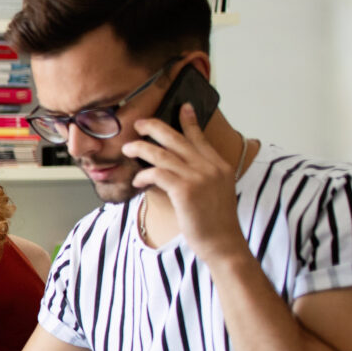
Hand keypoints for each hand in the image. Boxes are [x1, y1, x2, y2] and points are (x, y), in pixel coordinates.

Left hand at [120, 104, 248, 262]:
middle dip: (155, 127)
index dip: (189, 121)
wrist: (223, 243)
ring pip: (162, 154)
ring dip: (141, 149)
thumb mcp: (215, 192)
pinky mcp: (185, 190)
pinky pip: (157, 173)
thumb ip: (201, 175)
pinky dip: (143, 175)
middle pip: (178, 139)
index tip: (182, 107)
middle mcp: (210, 167)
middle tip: (140, 123)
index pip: (200, 138)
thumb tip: (176, 167)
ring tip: (128, 149)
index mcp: (219, 165)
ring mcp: (199, 177)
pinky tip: (137, 181)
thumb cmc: (214, 222)